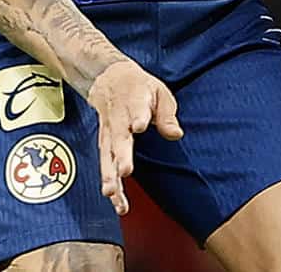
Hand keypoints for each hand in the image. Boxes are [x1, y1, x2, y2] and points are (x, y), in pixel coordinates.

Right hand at [86, 58, 182, 214]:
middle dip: (121, 154)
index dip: (138, 118)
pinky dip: (109, 182)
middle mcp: (119, 119)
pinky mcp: (104, 143)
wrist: (109, 79)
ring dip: (110, 174)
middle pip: (119, 138)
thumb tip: (176, 134)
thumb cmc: (140, 88)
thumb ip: (167, 114)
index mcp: (135, 101)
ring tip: (113, 194)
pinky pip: (105, 164)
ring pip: (107, 155)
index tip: (139, 126)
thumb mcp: (159, 92)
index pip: (136, 110)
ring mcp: (109, 133)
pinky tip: (114, 200)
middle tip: (125, 170)